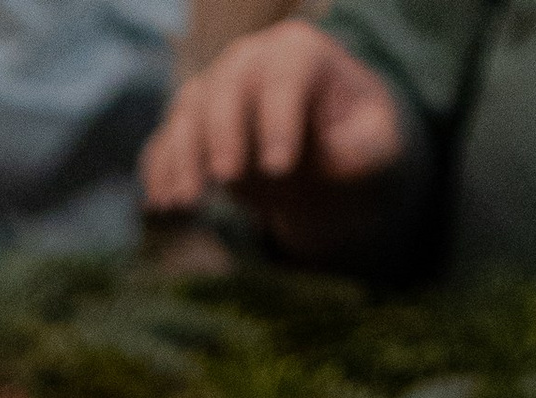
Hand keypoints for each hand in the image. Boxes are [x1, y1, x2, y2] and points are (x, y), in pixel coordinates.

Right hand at [141, 20, 403, 214]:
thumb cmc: (354, 144)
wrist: (323, 155)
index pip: (283, 77)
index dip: (279, 120)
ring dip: (181, 158)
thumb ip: (364, 146)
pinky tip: (161, 205)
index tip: (280, 168)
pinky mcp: (189, 128)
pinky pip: (165, 143)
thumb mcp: (376, 145)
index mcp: (299, 54)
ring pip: (187, 112)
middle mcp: (249, 61)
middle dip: (222, 135)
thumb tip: (334, 152)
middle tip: (227, 179)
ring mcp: (214, 91)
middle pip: (226, 88)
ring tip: (184, 204)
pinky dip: (159, 173)